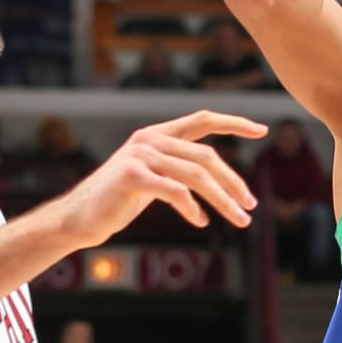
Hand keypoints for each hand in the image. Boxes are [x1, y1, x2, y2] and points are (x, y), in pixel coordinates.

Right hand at [54, 112, 264, 248]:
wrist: (80, 218)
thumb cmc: (119, 201)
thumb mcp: (153, 178)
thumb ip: (177, 169)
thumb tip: (214, 175)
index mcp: (156, 134)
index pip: (202, 120)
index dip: (233, 122)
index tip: (261, 129)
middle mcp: (149, 139)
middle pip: (206, 156)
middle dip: (233, 182)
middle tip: (252, 204)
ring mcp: (140, 156)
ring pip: (196, 175)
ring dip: (223, 199)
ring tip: (240, 218)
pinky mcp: (133, 177)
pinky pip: (175, 192)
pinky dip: (192, 209)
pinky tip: (201, 222)